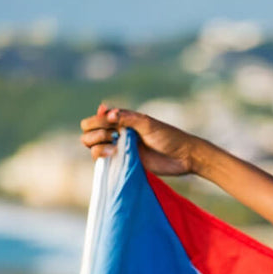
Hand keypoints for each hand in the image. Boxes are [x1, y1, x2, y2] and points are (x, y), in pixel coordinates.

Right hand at [79, 103, 202, 175]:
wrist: (183, 157)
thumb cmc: (169, 137)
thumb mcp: (147, 124)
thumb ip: (126, 118)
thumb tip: (105, 110)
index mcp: (122, 120)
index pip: (95, 119)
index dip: (97, 121)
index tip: (112, 125)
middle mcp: (117, 134)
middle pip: (89, 134)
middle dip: (95, 134)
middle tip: (113, 137)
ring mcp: (119, 150)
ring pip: (93, 148)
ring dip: (97, 147)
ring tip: (114, 149)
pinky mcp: (124, 164)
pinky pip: (104, 162)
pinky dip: (102, 158)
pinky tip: (114, 155)